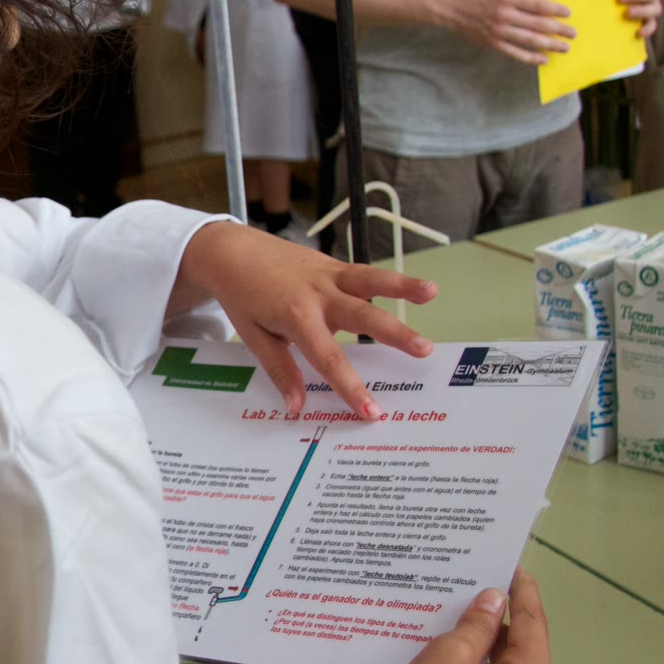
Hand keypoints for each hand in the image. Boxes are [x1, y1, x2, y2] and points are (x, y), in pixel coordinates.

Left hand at [176, 220, 436, 418]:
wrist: (231, 252)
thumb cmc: (242, 298)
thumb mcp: (254, 337)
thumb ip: (280, 371)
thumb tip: (298, 408)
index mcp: (296, 317)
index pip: (329, 359)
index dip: (351, 388)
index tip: (372, 412)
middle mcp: (318, 294)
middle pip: (363, 316)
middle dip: (395, 335)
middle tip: (424, 351)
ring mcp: (329, 276)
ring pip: (371, 281)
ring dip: (403, 286)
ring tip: (432, 292)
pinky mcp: (333, 265)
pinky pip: (365, 274)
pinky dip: (390, 280)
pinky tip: (419, 288)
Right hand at [361, 567, 557, 663]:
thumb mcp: (446, 658)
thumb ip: (477, 625)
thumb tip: (495, 602)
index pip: (533, 624)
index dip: (520, 591)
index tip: (510, 565)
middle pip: (524, 657)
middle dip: (499, 627)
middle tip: (471, 597)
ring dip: (489, 660)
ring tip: (458, 634)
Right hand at [437, 0, 573, 66]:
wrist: (452, 8)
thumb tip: (541, 5)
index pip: (538, 5)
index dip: (555, 10)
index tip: (568, 14)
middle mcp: (504, 15)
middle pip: (538, 24)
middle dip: (558, 30)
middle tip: (572, 34)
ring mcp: (499, 31)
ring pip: (530, 40)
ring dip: (550, 45)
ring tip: (564, 48)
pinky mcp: (493, 44)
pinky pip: (516, 53)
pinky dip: (531, 57)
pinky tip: (544, 59)